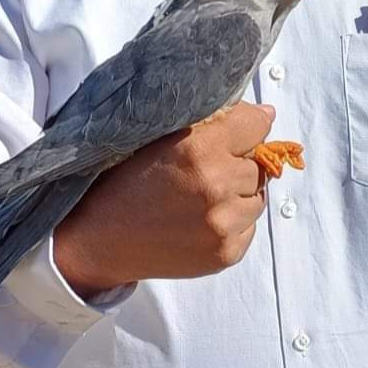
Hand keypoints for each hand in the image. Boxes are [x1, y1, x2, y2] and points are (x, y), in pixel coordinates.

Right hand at [53, 101, 274, 297]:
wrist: (101, 237)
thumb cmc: (128, 179)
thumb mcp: (162, 135)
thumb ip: (213, 120)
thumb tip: (265, 114)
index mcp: (199, 149)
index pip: (256, 125)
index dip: (251, 123)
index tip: (245, 127)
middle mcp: (215, 187)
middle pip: (258, 163)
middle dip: (239, 161)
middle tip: (208, 166)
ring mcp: (222, 225)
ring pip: (257, 197)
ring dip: (239, 192)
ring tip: (203, 193)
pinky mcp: (225, 253)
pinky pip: (249, 227)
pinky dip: (234, 220)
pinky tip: (202, 217)